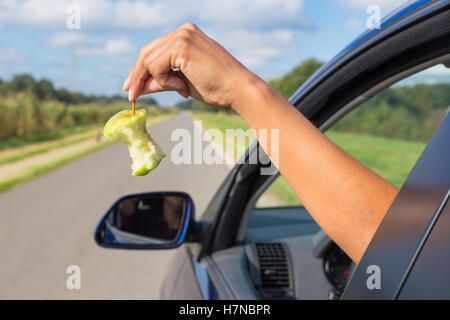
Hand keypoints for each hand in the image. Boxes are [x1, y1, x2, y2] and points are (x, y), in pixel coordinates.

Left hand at [123, 22, 259, 107]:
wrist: (237, 89)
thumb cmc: (215, 87)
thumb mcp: (182, 83)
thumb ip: (161, 81)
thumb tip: (139, 86)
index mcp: (185, 36)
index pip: (153, 51)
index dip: (139, 70)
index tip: (131, 87)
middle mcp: (183, 31)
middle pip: (146, 52)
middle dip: (137, 76)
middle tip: (132, 95)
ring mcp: (182, 36)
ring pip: (149, 61)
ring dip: (159, 81)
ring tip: (180, 89)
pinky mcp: (182, 46)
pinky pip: (156, 66)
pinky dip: (164, 80)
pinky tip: (182, 86)